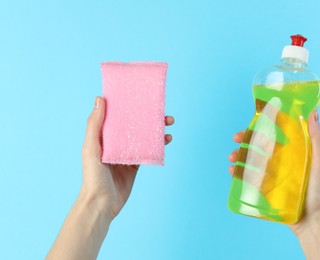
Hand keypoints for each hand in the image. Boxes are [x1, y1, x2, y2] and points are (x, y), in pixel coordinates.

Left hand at [81, 96, 174, 220]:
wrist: (102, 204)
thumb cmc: (92, 176)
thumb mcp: (92, 147)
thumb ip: (94, 124)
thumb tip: (99, 99)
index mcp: (103, 136)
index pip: (117, 116)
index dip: (128, 106)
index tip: (142, 97)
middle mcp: (115, 143)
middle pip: (134, 125)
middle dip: (149, 117)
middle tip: (163, 113)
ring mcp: (126, 154)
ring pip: (144, 137)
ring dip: (156, 130)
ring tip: (168, 124)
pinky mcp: (135, 165)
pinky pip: (148, 151)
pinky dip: (158, 145)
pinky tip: (166, 140)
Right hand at [228, 111, 319, 227]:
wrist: (313, 221)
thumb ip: (317, 138)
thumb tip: (313, 112)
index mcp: (293, 151)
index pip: (276, 133)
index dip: (263, 125)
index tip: (253, 120)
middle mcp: (281, 160)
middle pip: (259, 145)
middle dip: (245, 140)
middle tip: (236, 139)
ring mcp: (272, 174)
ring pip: (251, 160)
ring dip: (239, 155)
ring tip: (232, 158)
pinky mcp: (265, 188)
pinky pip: (249, 177)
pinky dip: (239, 172)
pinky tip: (233, 171)